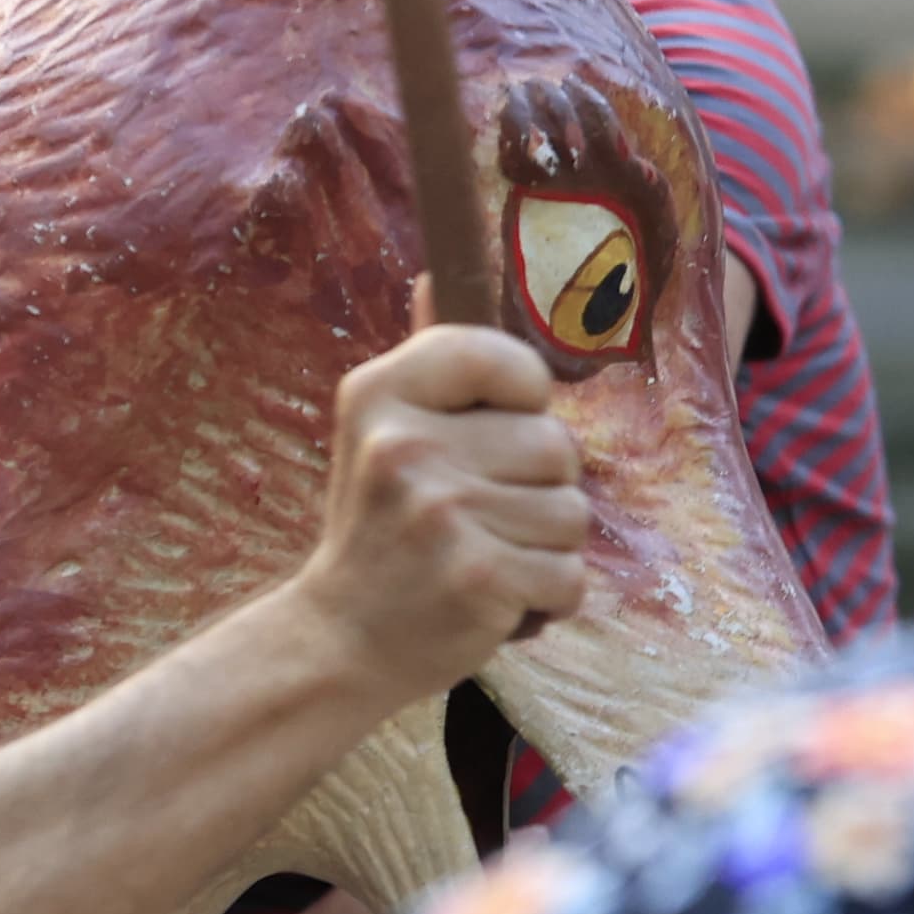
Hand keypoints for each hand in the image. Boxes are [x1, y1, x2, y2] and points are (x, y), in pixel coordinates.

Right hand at [294, 324, 588, 695]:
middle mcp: (407, 446)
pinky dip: (548, 597)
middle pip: (557, 444)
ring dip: (545, 546)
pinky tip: (497, 598)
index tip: (495, 431)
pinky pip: (571, 576)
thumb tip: (435, 274)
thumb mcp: (379, 433)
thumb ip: (426, 364)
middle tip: (480, 516)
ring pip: (572, 513)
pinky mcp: (478, 580)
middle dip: (539, 487)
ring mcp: (442, 514)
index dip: (525, 396)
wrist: (341, 639)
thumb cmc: (378, 530)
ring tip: (486, 556)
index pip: (505, 357)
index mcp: (381, 392)